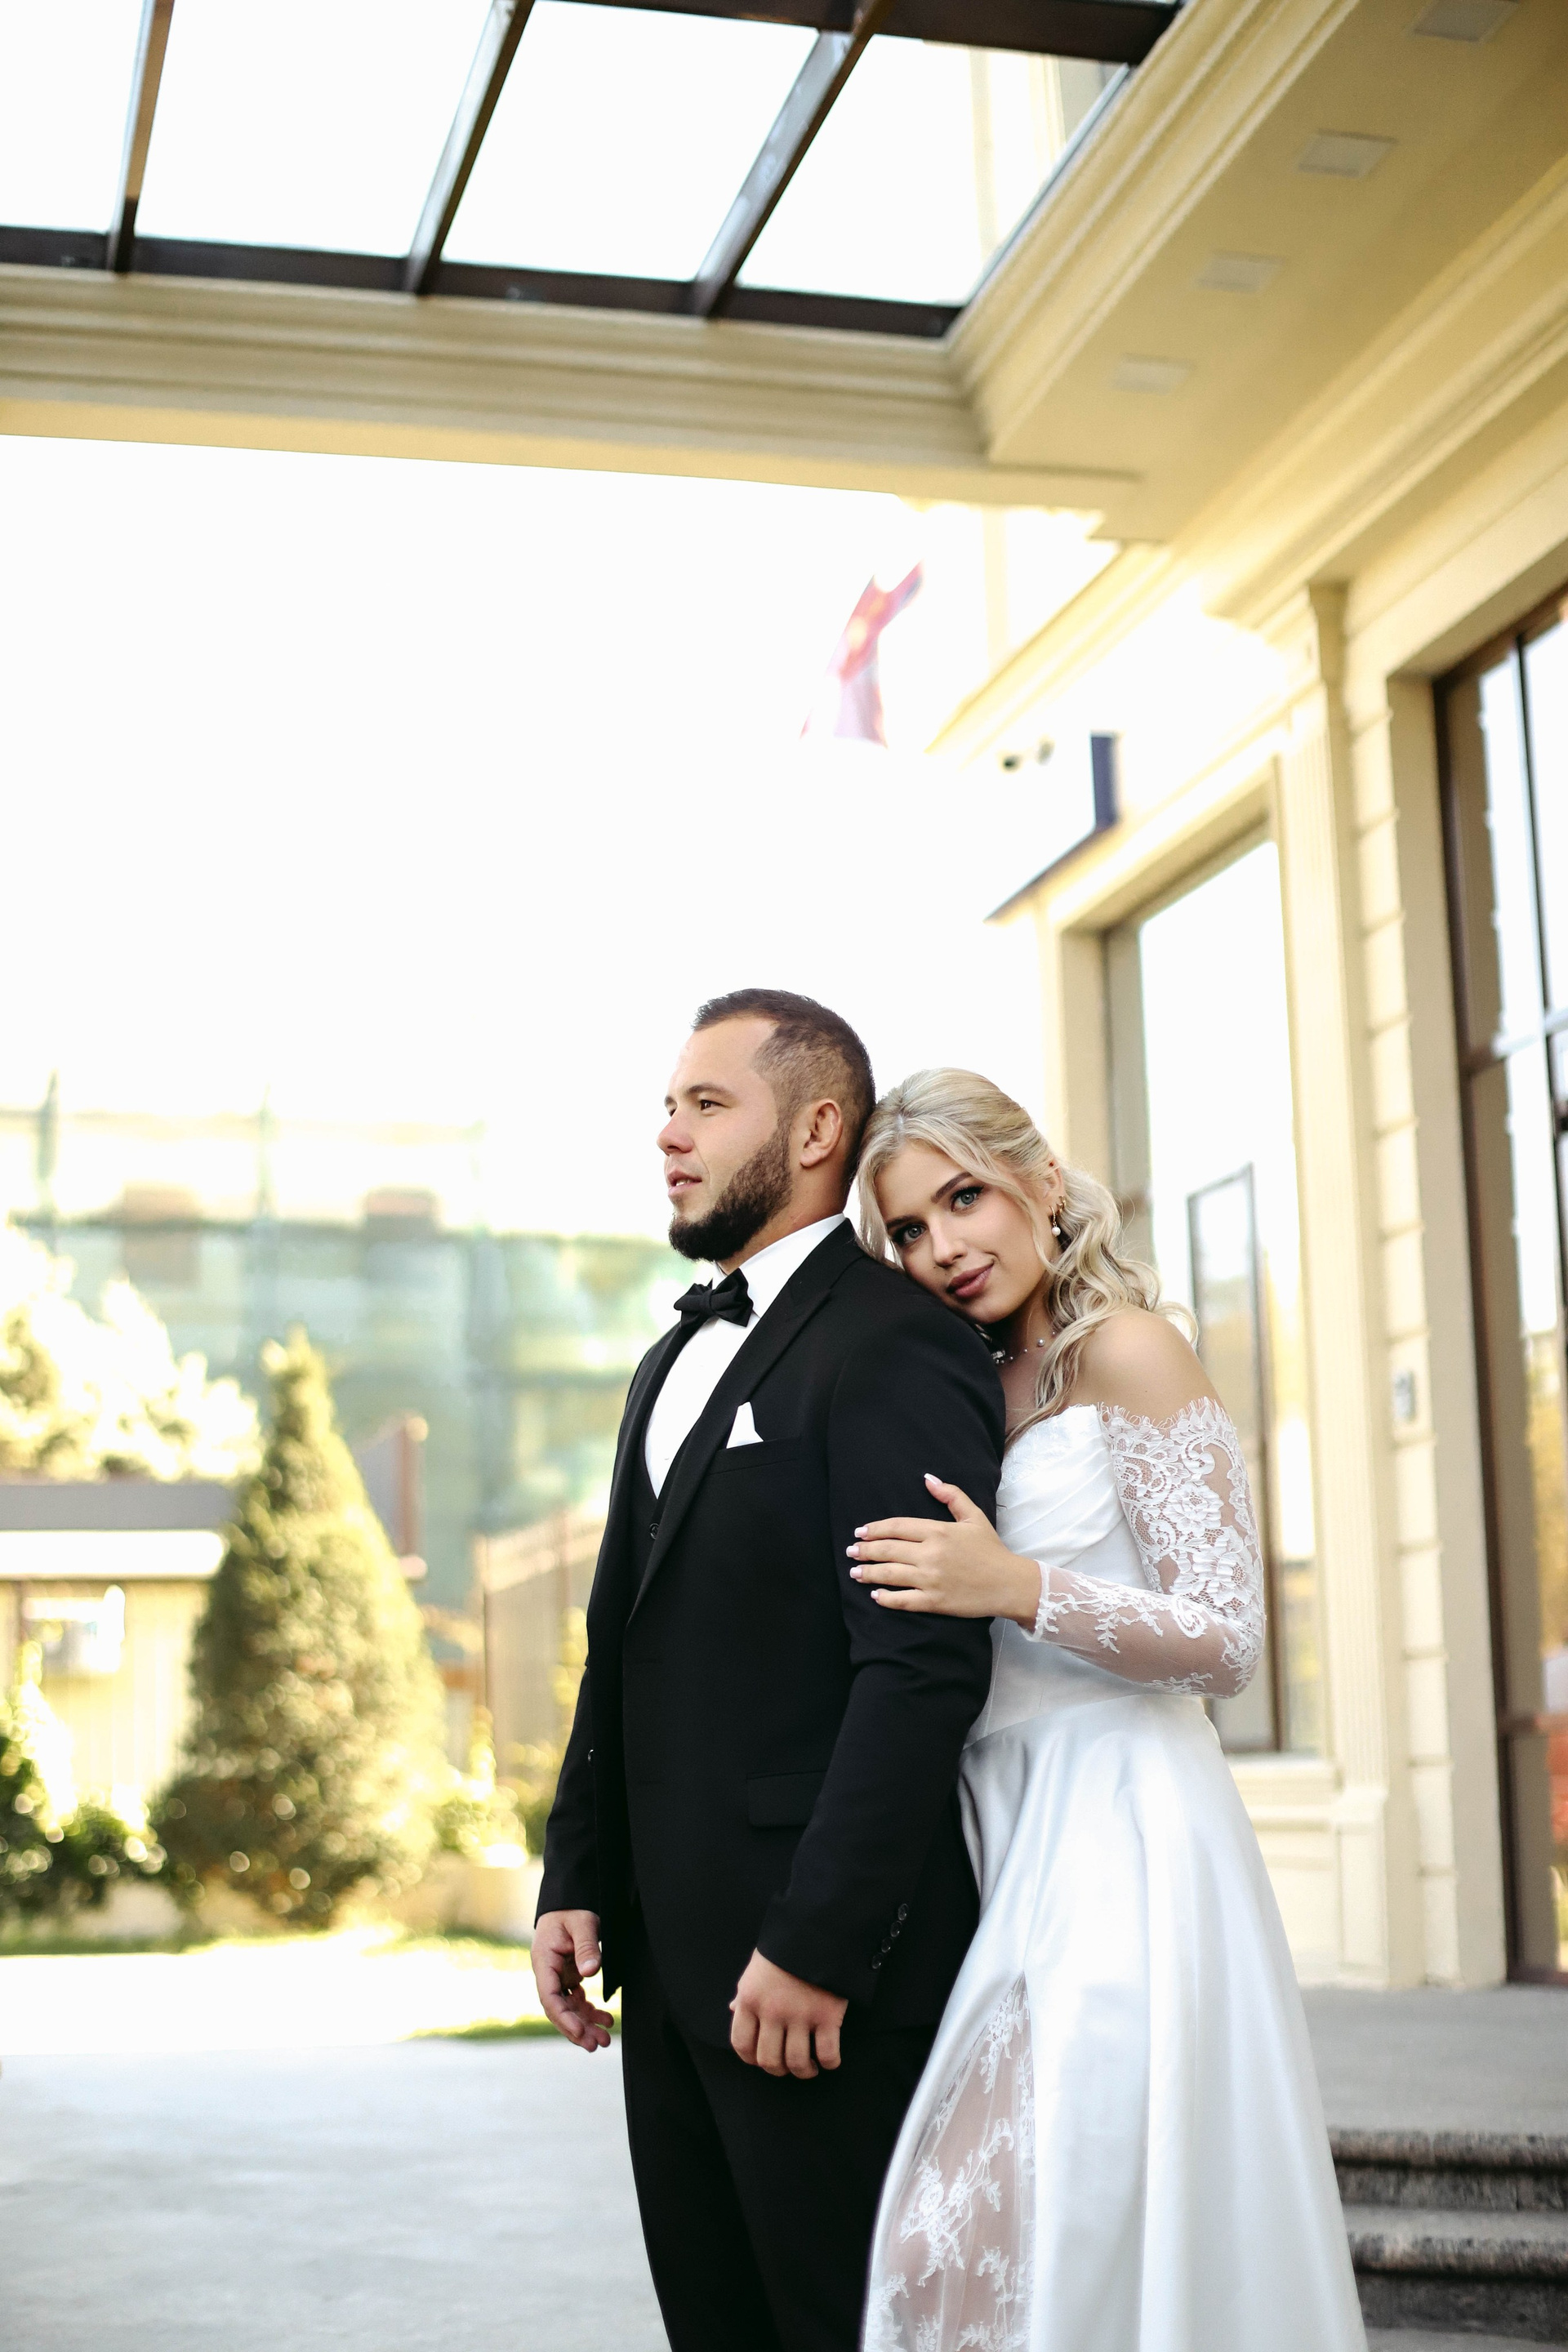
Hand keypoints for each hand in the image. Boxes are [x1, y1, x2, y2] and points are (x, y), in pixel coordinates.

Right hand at [532, 1908, 613, 2050]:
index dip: (564, 2018)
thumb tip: (591, 1972)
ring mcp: (557, 1976)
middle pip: (559, 2009)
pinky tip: (606, 2019)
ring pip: (569, 2008)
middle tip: (597, 2045)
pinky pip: (577, 2000)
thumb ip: (586, 1946)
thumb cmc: (573, 1909)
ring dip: (585, 2024)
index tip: (580, 2032)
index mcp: (544, 1961)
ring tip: (605, 2039)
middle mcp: (548, 1973)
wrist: (570, 1899)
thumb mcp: (582, 1922)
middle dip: (577, 2029)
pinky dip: (590, 2011)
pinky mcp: (568, 1976)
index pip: (550, 1997)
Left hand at [730, 1950, 847, 2078]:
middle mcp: (772, 2012)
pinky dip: (830, 2063)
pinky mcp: (828, 2015)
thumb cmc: (785, 1947)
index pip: (741, 2044)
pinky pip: (828, 2053)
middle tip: (788, 2065)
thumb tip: (733, 2009)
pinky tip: (829, 2059)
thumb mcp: (756, 1967)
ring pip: (797, 2062)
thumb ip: (745, 1992)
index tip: (760, 2059)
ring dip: (804, 2071)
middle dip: (779, 2070)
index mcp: (750, 1999)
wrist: (817, 1926)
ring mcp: (800, 2015)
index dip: (750, 2059)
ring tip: (810, 2067)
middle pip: (769, 2060)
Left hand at [847, 1475, 1040, 1627]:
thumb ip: (951, 1495)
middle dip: (865, 1550)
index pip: (897, 1526)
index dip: (875, 1529)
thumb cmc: (991, 1550)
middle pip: (888, 1549)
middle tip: (851, 1551)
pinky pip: (903, 1600)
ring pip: (890, 1575)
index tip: (860, 1531)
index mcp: (938, 1531)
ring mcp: (931, 1579)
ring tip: (855, 1572)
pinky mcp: (934, 1602)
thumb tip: (927, 1478)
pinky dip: (886, 1598)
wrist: (1009, 1584)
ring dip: (868, 1573)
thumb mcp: (974, 1516)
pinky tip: (875, 1596)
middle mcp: (930, 1554)